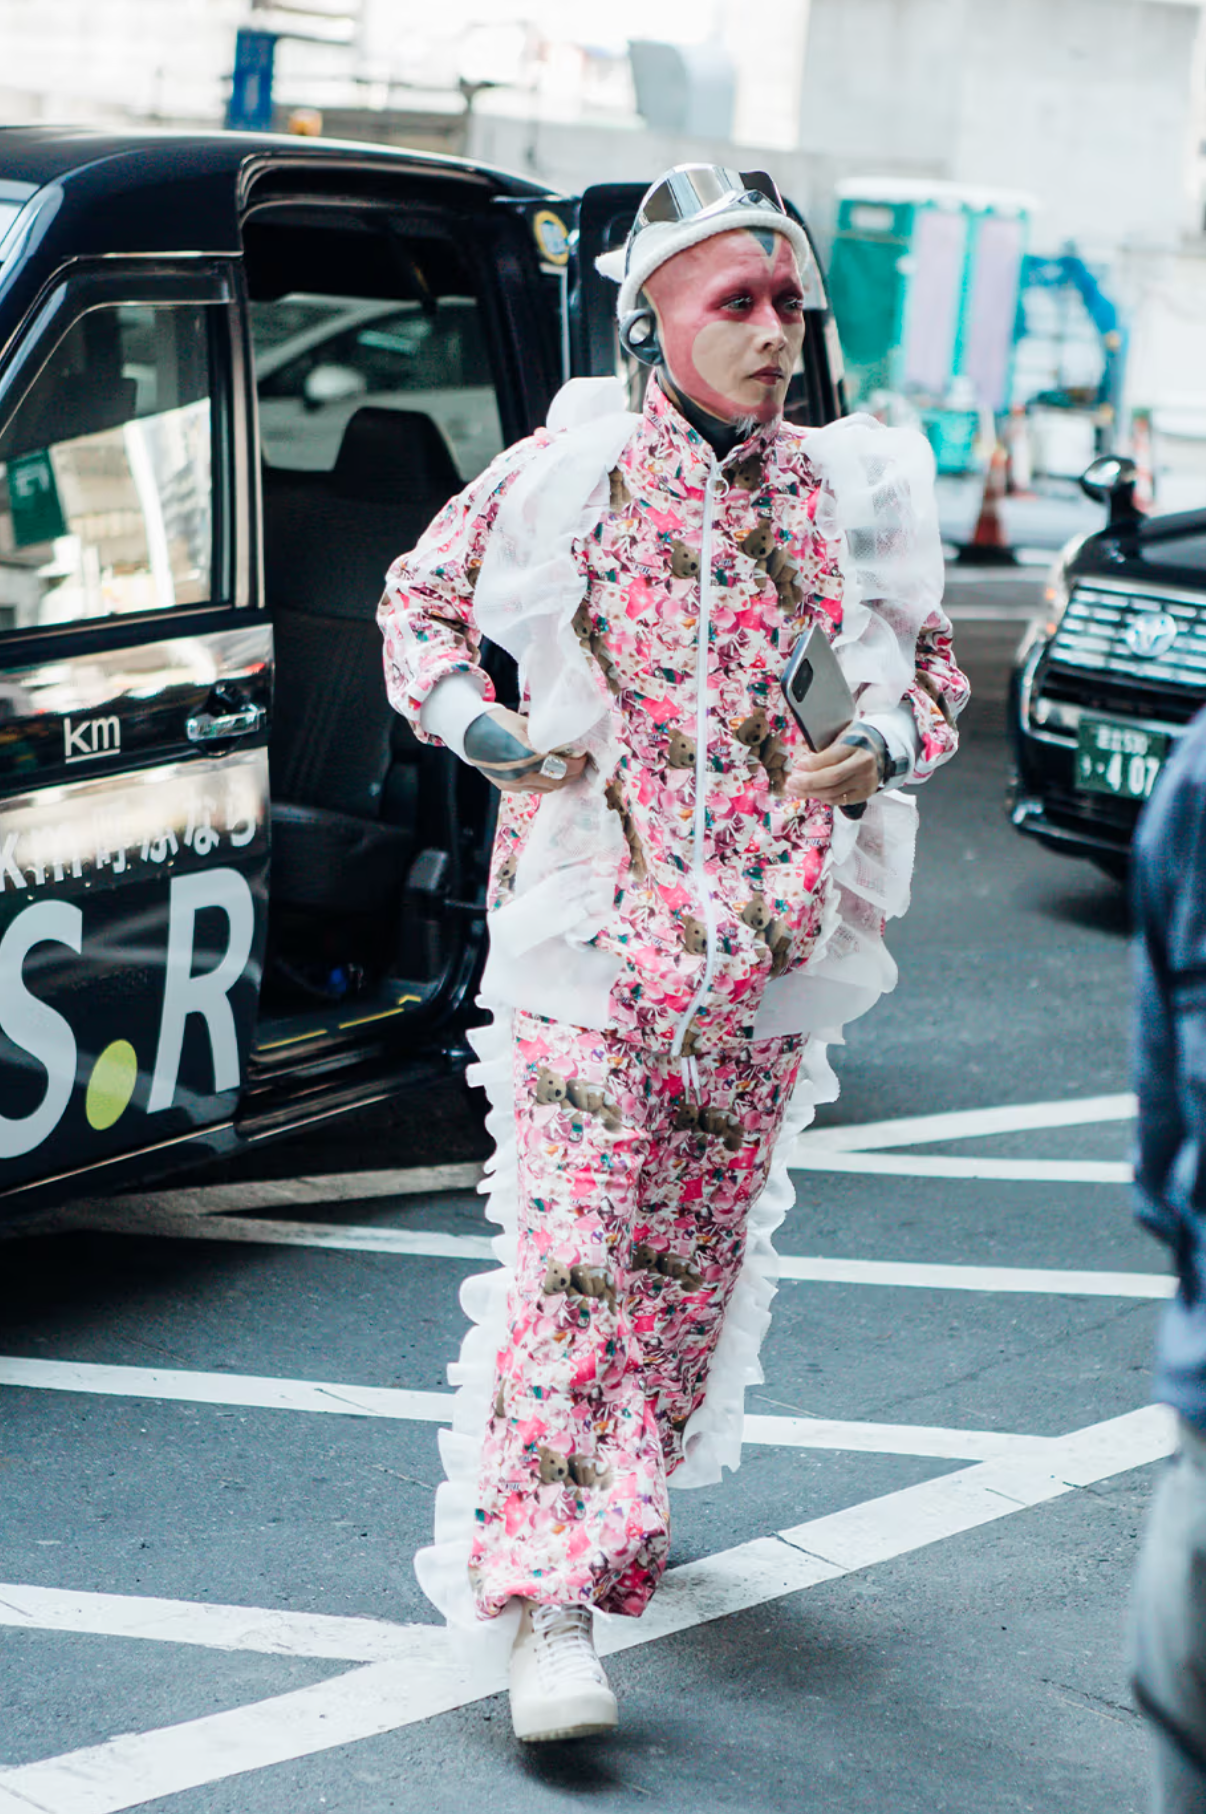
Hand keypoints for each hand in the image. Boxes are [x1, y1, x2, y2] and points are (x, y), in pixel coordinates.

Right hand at [462, 706, 588, 794]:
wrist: (468, 732)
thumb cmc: (497, 721)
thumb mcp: (526, 724)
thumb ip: (547, 736)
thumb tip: (570, 743)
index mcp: (528, 755)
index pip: (564, 767)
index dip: (578, 763)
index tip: (584, 755)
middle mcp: (522, 773)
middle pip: (559, 781)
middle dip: (573, 774)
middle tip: (579, 763)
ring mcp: (514, 783)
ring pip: (548, 789)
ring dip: (560, 780)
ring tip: (567, 769)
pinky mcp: (507, 787)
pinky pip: (533, 790)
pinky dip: (545, 783)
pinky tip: (548, 772)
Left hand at [785, 737, 877, 807]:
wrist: (880, 750)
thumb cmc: (854, 741)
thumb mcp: (842, 736)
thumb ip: (825, 750)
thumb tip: (801, 766)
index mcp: (856, 745)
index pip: (831, 758)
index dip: (812, 764)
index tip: (797, 767)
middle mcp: (863, 765)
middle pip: (831, 778)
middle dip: (807, 783)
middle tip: (790, 783)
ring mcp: (866, 781)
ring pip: (833, 792)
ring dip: (811, 793)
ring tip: (795, 790)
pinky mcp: (865, 793)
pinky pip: (839, 800)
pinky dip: (822, 797)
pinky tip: (811, 793)